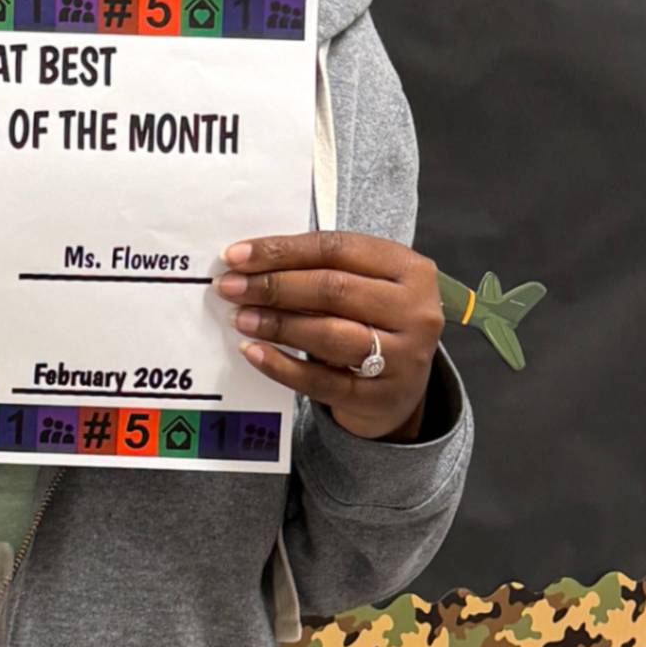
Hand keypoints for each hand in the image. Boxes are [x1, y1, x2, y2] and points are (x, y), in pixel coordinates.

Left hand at [216, 233, 441, 440]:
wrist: (402, 390)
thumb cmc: (373, 323)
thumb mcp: (365, 287)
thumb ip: (322, 269)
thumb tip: (250, 262)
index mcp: (410, 269)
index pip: (337, 249)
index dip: (283, 251)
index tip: (237, 255)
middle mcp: (415, 311)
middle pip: (333, 289)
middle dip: (273, 286)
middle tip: (231, 287)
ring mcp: (402, 357)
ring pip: (328, 334)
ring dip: (276, 324)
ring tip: (241, 318)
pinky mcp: (380, 397)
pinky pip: (321, 381)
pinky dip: (282, 366)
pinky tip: (254, 352)